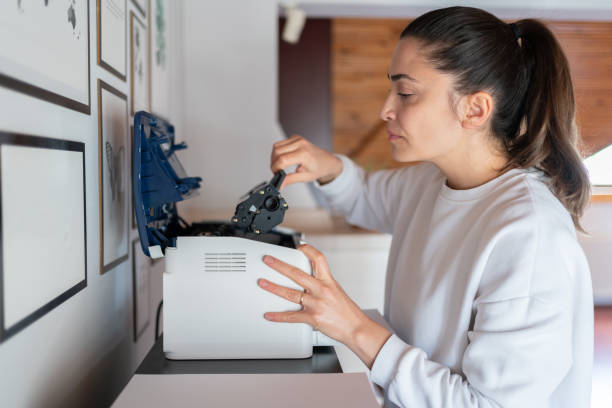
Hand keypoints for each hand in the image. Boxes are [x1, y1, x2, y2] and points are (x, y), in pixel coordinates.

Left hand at [258, 244, 391, 367]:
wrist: (357, 329)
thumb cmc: (348, 312)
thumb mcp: (337, 292)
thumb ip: (322, 285)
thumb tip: (308, 281)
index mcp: (328, 281)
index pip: (318, 259)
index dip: (308, 250)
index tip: (298, 246)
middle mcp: (321, 290)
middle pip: (297, 274)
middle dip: (280, 265)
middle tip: (268, 260)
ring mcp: (316, 304)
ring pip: (290, 293)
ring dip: (274, 287)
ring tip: (263, 283)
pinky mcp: (313, 318)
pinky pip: (292, 316)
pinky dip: (279, 316)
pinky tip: (270, 315)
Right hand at [270, 135, 342, 188]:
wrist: (327, 161)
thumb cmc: (319, 168)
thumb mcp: (305, 177)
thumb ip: (290, 180)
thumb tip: (279, 184)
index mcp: (304, 154)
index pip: (282, 159)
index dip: (276, 168)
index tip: (277, 174)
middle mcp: (300, 144)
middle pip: (277, 151)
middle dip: (273, 163)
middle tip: (277, 171)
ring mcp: (298, 139)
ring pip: (276, 146)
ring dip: (274, 157)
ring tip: (280, 165)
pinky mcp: (295, 137)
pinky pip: (280, 143)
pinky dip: (279, 152)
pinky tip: (284, 158)